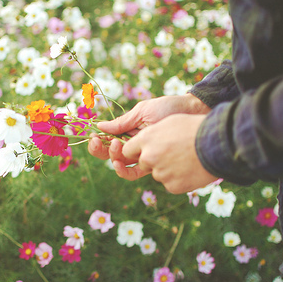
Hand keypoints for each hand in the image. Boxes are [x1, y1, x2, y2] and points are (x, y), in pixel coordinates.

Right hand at [88, 94, 209, 160]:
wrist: (190, 112)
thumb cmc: (167, 108)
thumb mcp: (141, 112)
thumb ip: (122, 123)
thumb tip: (100, 126)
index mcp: (128, 132)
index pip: (107, 141)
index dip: (97, 142)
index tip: (92, 136)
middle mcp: (134, 145)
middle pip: (110, 155)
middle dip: (100, 150)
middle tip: (97, 141)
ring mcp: (143, 155)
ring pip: (120, 165)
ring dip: (112, 158)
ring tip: (114, 146)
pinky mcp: (154, 164)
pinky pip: (135, 173)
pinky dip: (125, 171)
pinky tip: (120, 162)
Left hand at [116, 114, 216, 193]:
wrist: (219, 143)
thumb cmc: (195, 127)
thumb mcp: (168, 122)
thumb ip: (149, 134)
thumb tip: (139, 144)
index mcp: (145, 139)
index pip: (127, 151)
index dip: (136, 150)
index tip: (144, 149)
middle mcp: (149, 157)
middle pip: (142, 163)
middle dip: (152, 159)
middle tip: (172, 151)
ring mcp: (160, 173)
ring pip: (157, 173)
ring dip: (167, 168)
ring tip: (186, 156)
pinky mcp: (172, 186)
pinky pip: (170, 183)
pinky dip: (178, 178)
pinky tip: (191, 167)